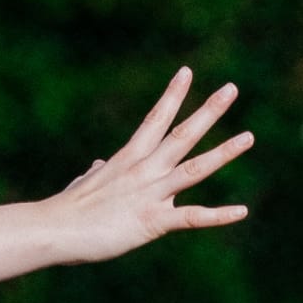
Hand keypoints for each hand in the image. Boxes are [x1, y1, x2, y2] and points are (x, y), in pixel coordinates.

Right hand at [56, 70, 252, 260]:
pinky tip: (242, 211)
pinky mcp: (152, 222)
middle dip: (208, 111)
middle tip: (231, 88)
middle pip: (182, 134)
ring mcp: (150, 194)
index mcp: (129, 158)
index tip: (187, 72)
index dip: (173, 95)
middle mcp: (144, 170)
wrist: (53, 230)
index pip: (155, 119)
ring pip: (194, 168)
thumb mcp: (86, 183)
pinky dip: (218, 215)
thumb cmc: (68, 209)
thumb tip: (98, 166)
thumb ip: (97, 172)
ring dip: (224, 153)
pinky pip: (192, 217)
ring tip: (249, 137)